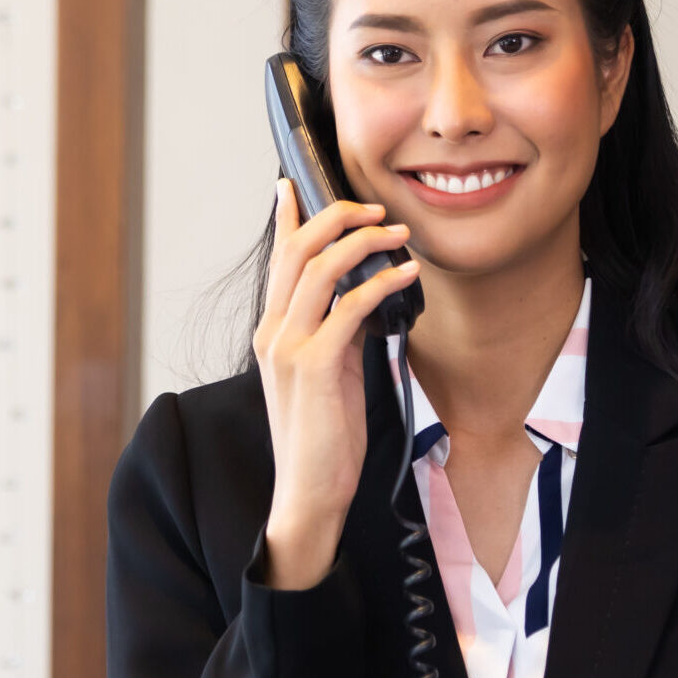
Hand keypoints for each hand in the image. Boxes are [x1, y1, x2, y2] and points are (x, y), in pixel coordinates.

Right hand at [253, 179, 419, 589]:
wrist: (309, 492)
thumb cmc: (324, 440)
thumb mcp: (329, 376)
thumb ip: (336, 336)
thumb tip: (363, 301)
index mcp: (272, 332)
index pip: (277, 260)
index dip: (286, 218)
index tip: (291, 185)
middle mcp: (273, 332)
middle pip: (296, 250)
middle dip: (336, 217)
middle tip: (375, 208)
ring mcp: (289, 348)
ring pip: (320, 269)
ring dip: (364, 241)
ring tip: (398, 232)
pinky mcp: (315, 366)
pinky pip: (350, 307)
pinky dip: (381, 283)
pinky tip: (405, 276)